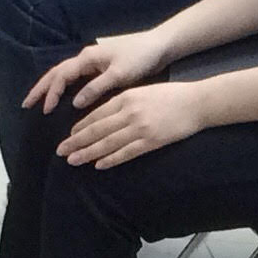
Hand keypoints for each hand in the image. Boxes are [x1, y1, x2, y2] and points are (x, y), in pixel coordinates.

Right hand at [22, 29, 167, 116]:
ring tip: (38, 100)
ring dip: (50, 86)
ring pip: (64, 73)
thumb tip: (73, 103)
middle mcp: (86, 57)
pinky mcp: (100, 65)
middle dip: (41, 88)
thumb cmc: (141, 58)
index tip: (44, 110)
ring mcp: (93, 60)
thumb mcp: (119, 75)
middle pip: (57, 73)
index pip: (62, 76)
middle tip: (25, 104)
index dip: (51, 93)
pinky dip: (64, 85)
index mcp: (88, 58)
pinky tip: (62, 95)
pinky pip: (75, 76)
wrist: (159, 45)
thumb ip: (96, 88)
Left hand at [59, 80, 205, 170]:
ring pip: (107, 143)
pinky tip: (98, 165)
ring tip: (73, 161)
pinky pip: (126, 153)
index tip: (69, 136)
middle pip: (97, 130)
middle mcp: (129, 113)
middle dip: (77, 142)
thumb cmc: (170, 96)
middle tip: (61, 151)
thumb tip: (103, 116)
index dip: (80, 127)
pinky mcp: (151, 141)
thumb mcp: (142, 92)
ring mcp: (140, 128)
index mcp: (125, 98)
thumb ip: (123, 102)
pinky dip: (111, 159)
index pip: (96, 115)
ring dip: (88, 153)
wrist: (196, 102)